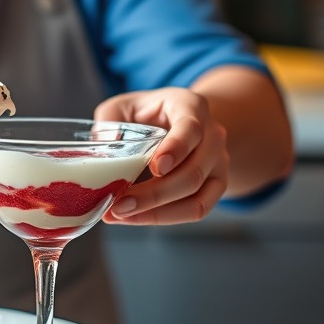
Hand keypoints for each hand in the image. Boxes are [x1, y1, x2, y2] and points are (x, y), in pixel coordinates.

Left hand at [94, 87, 229, 224]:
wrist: (178, 121)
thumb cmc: (145, 112)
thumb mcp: (123, 106)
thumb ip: (110, 121)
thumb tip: (105, 146)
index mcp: (190, 106)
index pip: (191, 128)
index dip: (176, 149)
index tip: (156, 168)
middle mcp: (212, 134)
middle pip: (193, 171)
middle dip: (155, 194)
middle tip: (119, 204)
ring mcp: (218, 162)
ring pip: (198, 197)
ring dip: (157, 211)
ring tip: (120, 214)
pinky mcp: (216, 185)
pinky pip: (198, 209)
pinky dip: (166, 217)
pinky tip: (136, 217)